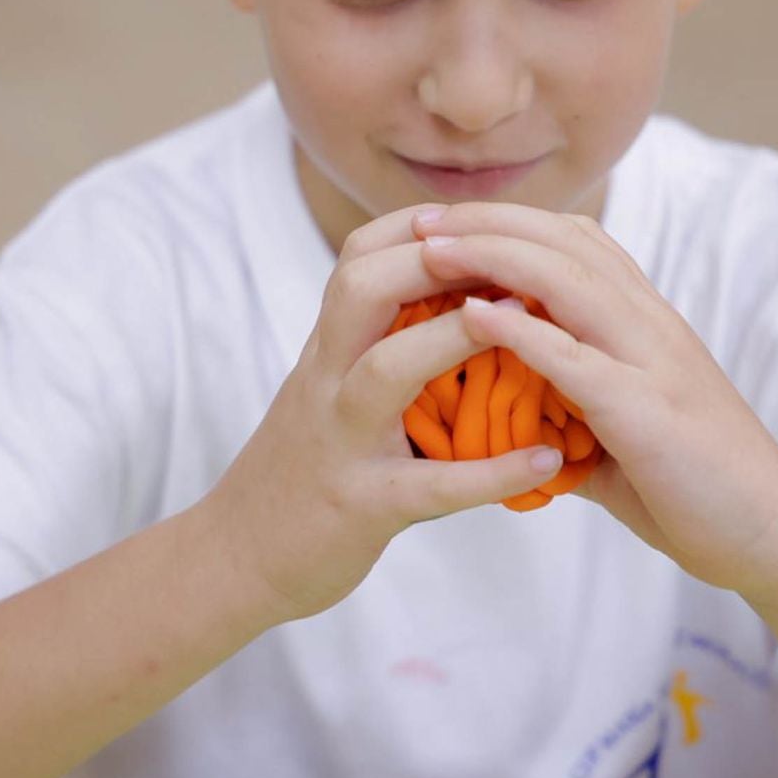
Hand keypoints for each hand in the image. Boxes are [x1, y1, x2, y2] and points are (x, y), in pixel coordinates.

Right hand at [203, 203, 572, 623]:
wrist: (232, 560)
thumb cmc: (301, 472)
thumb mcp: (329, 395)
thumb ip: (377, 350)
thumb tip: (461, 308)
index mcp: (327, 352)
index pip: (358, 259)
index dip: (418, 227)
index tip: (482, 216)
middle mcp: (326, 382)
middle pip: (360, 289)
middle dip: (433, 257)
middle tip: (512, 252)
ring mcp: (340, 442)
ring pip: (387, 370)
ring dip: (456, 337)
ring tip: (532, 323)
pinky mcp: (360, 507)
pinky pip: (430, 485)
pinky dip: (492, 473)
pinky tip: (545, 459)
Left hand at [413, 202, 777, 596]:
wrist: (773, 536)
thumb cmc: (698, 490)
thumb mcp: (625, 432)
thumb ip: (573, 408)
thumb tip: (513, 414)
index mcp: (648, 325)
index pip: (577, 242)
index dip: (510, 222)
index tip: (446, 221)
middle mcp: (652, 326)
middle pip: (564, 242)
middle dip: (487, 222)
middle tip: (420, 217)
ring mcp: (654, 363)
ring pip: (568, 282)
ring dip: (493, 256)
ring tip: (430, 248)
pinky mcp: (649, 413)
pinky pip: (579, 359)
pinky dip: (523, 332)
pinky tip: (473, 316)